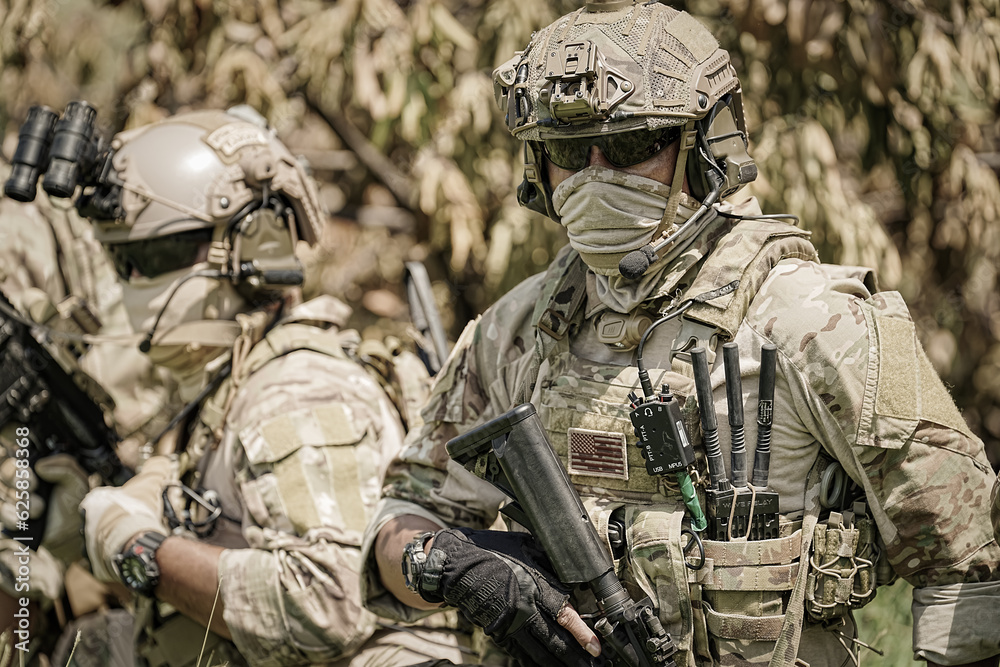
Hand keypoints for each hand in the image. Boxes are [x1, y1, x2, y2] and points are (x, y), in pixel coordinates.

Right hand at [0, 454, 88, 563]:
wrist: (73, 529)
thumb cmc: (73, 502)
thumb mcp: (76, 479)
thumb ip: (63, 465)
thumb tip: (40, 466)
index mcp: (37, 471)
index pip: (16, 461)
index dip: (18, 465)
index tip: (30, 473)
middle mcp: (21, 484)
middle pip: (4, 475)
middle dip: (17, 479)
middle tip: (33, 487)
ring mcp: (14, 501)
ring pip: (2, 496)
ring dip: (21, 502)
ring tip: (40, 508)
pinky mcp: (11, 518)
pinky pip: (3, 514)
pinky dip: (13, 517)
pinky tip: (25, 520)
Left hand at [80, 455, 174, 581]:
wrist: (135, 543)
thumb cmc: (137, 514)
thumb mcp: (149, 482)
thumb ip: (155, 470)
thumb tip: (160, 462)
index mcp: (94, 503)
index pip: (101, 498)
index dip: (119, 501)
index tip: (132, 503)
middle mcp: (87, 524)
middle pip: (101, 520)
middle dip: (117, 521)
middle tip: (135, 522)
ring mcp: (90, 546)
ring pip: (102, 541)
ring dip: (116, 540)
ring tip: (135, 540)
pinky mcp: (96, 565)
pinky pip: (107, 561)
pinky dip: (118, 558)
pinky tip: (132, 553)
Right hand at [415, 528, 599, 666]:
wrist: (456, 564)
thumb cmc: (492, 551)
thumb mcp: (526, 548)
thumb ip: (550, 564)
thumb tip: (572, 575)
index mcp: (534, 586)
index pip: (565, 616)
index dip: (583, 635)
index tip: (597, 648)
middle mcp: (524, 609)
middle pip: (555, 641)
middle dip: (577, 657)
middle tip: (593, 666)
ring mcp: (509, 623)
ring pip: (540, 652)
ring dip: (560, 663)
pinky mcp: (497, 631)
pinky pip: (520, 653)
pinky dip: (535, 662)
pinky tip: (547, 665)